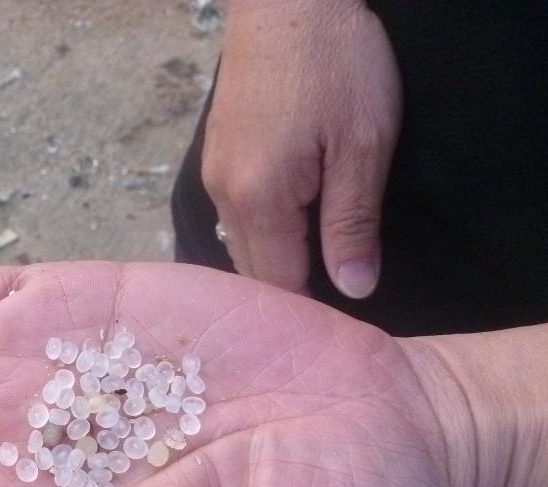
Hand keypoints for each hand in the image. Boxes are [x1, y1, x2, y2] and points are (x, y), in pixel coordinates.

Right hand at [203, 0, 401, 297]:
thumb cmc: (335, 63)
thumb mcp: (364, 144)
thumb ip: (353, 222)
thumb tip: (354, 288)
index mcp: (259, 200)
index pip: (279, 286)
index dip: (310, 313)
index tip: (339, 332)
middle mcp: (224, 196)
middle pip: (252, 273)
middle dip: (287, 296)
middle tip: (330, 309)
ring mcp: (214, 176)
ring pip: (241, 246)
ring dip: (274, 265)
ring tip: (313, 272)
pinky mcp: (217, 158)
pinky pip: (236, 218)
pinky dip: (262, 236)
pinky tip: (289, 230)